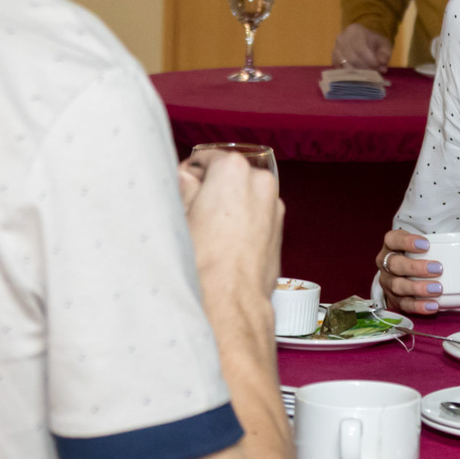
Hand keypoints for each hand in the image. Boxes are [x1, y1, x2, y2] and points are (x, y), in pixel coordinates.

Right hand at [186, 150, 282, 311]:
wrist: (230, 301)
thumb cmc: (202, 261)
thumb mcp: (179, 214)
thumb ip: (182, 185)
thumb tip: (185, 177)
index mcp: (233, 169)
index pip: (205, 158)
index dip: (189, 175)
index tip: (182, 189)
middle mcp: (260, 181)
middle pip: (228, 175)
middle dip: (211, 189)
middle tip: (193, 213)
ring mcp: (274, 204)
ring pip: (244, 195)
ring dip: (229, 206)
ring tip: (210, 232)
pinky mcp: (280, 228)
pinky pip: (256, 215)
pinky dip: (243, 221)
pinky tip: (226, 244)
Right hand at [332, 24, 392, 70]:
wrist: (362, 39)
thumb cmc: (374, 42)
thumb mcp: (384, 45)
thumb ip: (385, 55)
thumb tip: (382, 67)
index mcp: (354, 30)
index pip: (360, 48)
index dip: (369, 60)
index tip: (378, 67)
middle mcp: (341, 38)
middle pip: (352, 58)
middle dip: (365, 68)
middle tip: (374, 74)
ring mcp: (335, 48)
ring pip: (345, 65)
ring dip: (358, 73)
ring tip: (367, 76)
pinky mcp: (333, 58)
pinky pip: (340, 69)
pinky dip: (349, 75)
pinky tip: (358, 76)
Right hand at [377, 228, 459, 315]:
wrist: (404, 275)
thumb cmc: (420, 256)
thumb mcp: (424, 245)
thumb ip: (438, 244)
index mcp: (391, 246)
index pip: (393, 239)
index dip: (407, 241)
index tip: (426, 244)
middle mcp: (386, 264)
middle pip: (395, 264)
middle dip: (416, 267)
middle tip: (438, 268)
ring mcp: (388, 283)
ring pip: (398, 286)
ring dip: (418, 288)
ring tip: (437, 289)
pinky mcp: (394, 300)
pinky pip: (404, 305)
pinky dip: (419, 306)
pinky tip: (433, 306)